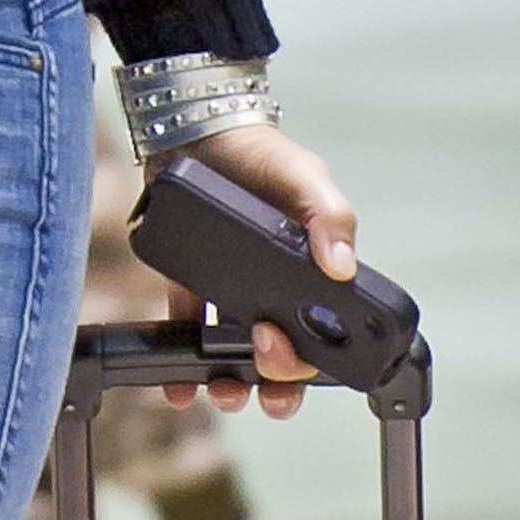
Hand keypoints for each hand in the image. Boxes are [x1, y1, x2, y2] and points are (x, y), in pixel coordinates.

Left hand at [152, 124, 357, 422]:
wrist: (194, 128)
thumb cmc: (259, 151)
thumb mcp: (303, 175)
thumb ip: (330, 215)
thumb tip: (343, 267)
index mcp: (307, 273)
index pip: (318, 333)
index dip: (307, 359)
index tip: (282, 353)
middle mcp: (272, 289)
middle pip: (280, 355)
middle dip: (274, 382)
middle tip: (257, 379)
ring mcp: (230, 289)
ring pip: (236, 352)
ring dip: (231, 383)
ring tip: (220, 391)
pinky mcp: (190, 282)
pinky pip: (188, 329)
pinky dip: (181, 363)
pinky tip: (176, 387)